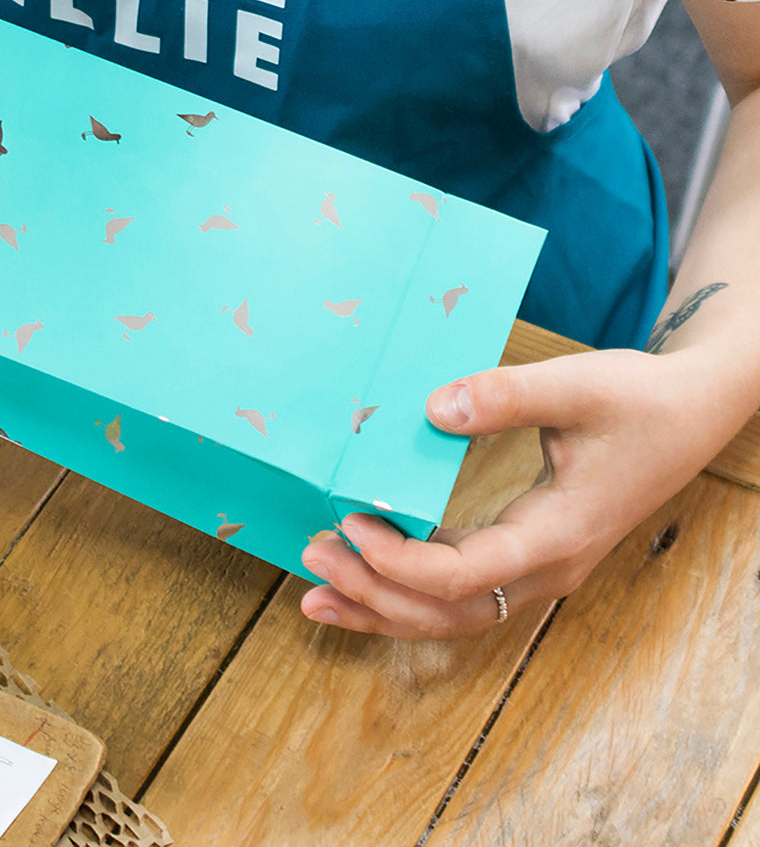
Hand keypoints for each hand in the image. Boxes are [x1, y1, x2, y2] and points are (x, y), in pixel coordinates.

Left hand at [300, 347, 737, 638]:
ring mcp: (538, 568)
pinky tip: (363, 580)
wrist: (690, 414)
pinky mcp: (526, 554)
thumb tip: (434, 409)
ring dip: (383, 607)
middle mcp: (547, 567)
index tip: (352, 524)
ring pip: (453, 615)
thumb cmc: (638, 400)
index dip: (402, 560)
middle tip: (311, 562)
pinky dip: (407, 593)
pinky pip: (461, 592)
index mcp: (558, 535)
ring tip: (314, 594)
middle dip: (376, 595)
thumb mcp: (579, 386)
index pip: (468, 574)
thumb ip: (508, 396)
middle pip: (450, 611)